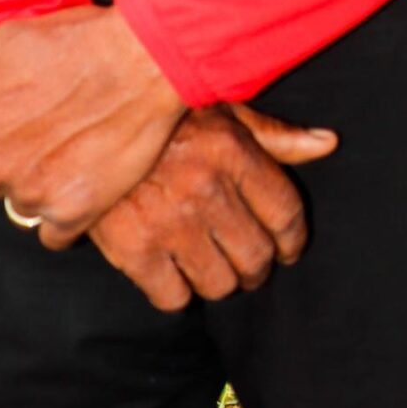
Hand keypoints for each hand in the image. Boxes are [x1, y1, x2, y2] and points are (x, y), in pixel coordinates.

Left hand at [0, 4, 187, 241]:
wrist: (143, 60)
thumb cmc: (75, 43)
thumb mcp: (4, 43)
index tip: (19, 123)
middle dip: (17, 161)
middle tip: (54, 129)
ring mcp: (35, 193)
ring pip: (24, 206)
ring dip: (42, 187)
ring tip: (75, 152)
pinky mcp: (73, 212)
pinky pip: (54, 235)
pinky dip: (66, 215)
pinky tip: (85, 182)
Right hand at [90, 103, 337, 310]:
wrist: (78, 126)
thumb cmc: (158, 117)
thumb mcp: (219, 108)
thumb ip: (273, 133)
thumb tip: (328, 144)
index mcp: (231, 150)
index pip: (285, 213)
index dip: (293, 240)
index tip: (289, 249)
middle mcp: (205, 189)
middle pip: (256, 256)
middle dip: (258, 266)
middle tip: (249, 263)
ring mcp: (168, 222)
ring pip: (219, 284)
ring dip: (221, 282)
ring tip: (213, 267)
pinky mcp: (131, 250)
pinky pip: (173, 298)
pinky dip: (178, 292)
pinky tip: (174, 272)